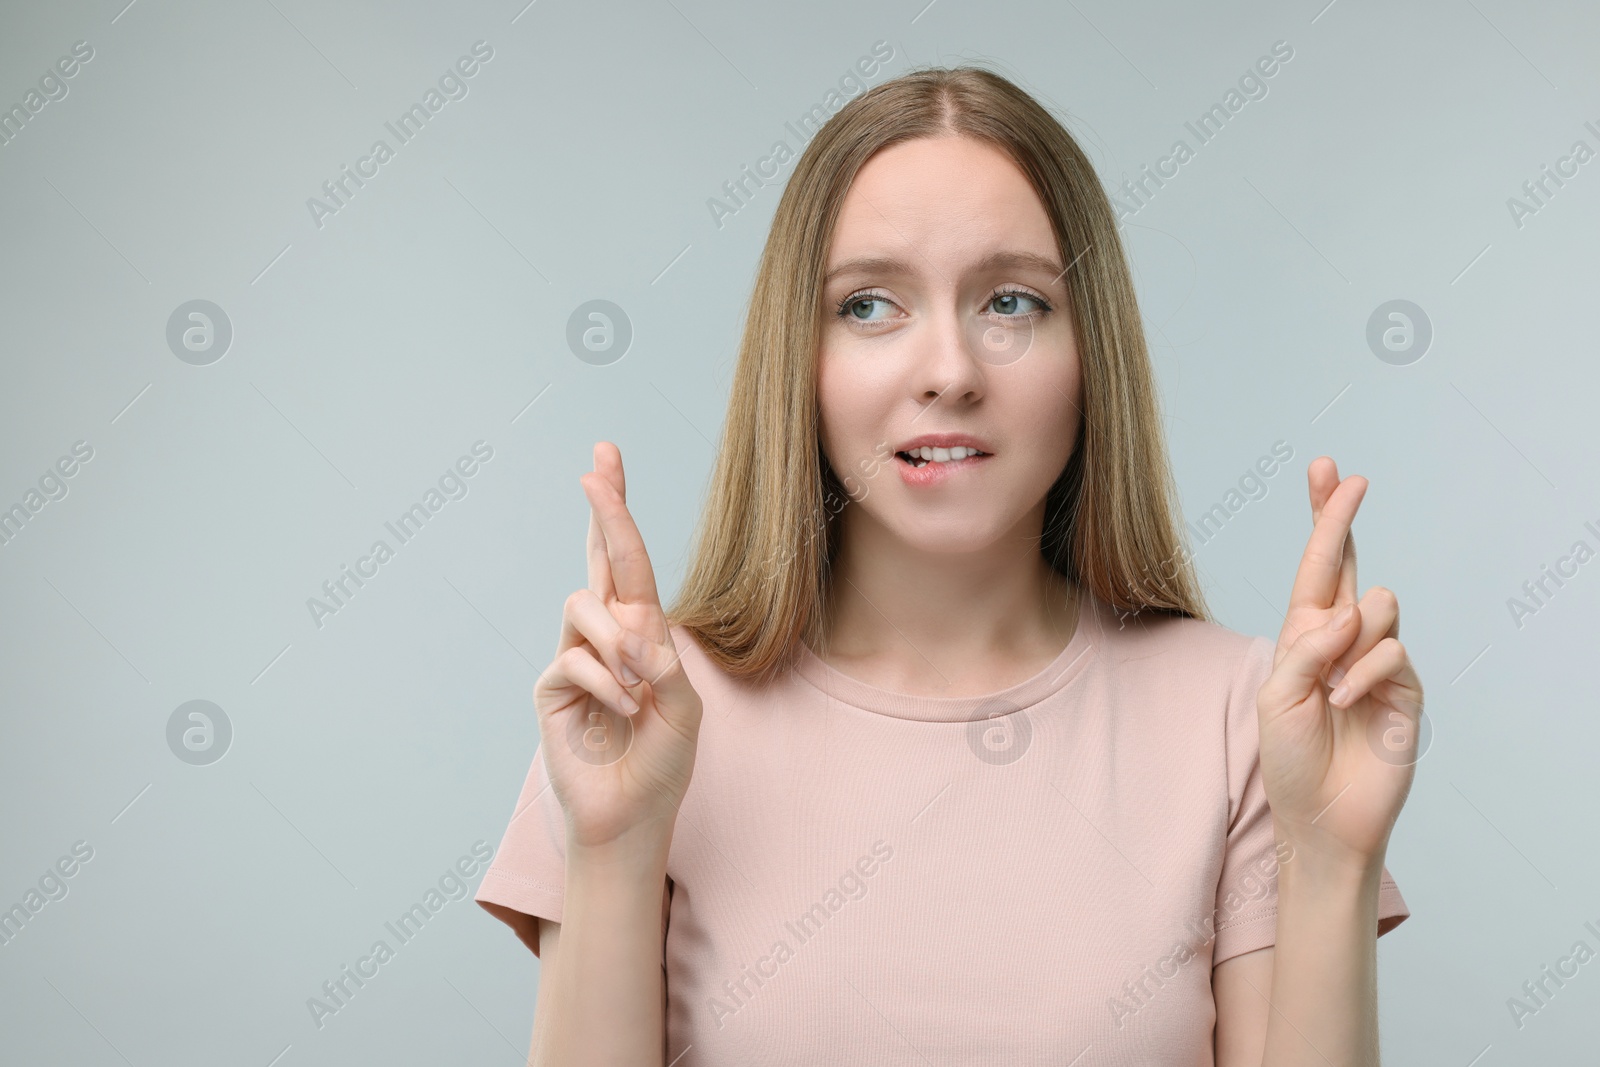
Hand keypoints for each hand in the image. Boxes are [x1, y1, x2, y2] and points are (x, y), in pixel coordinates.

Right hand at [533, 442, 703, 856]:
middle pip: (599, 557)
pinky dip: (606, 684)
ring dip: (620, 642)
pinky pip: (576, 659)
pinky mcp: (551, 687)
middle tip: (597, 466)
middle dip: (604, 509)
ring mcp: (574, 656)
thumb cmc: (662, 763)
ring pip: (586, 606)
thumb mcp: (683, 706)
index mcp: (642, 631)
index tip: (604, 460)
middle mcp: (605, 634)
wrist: (631, 816)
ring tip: (638, 688)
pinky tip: (620, 713)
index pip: (629, 562)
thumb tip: (632, 625)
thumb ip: (663, 659)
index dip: (616, 512)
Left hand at [1255, 457, 1423, 875]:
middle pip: (1349, 564)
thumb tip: (1348, 610)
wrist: (1322, 817)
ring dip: (1345, 640)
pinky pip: (1389, 654)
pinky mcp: (1406, 687)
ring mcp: (1378, 660)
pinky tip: (1344, 703)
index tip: (1326, 472)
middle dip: (1341, 518)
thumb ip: (1305, 648)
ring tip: (1328, 686)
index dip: (1323, 520)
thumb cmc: (1292, 759)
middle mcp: (1343, 638)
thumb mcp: (1277, 698)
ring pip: (1375, 608)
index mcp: (1305, 635)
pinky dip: (1360, 675)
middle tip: (1346, 478)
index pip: (1315, 568)